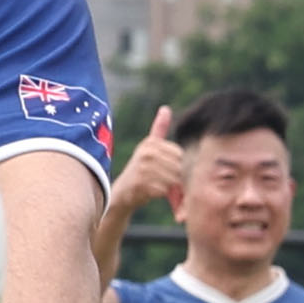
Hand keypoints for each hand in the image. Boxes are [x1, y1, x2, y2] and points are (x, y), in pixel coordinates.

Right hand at [108, 105, 187, 222]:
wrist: (123, 192)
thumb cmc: (141, 169)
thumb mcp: (149, 147)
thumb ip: (159, 128)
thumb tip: (166, 108)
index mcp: (151, 143)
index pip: (180, 155)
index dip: (177, 165)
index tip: (165, 169)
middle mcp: (147, 152)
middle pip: (178, 167)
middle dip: (175, 177)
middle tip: (162, 180)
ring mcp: (143, 168)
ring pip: (173, 179)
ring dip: (168, 187)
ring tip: (156, 185)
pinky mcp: (141, 183)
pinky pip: (164, 190)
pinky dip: (161, 194)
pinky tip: (151, 192)